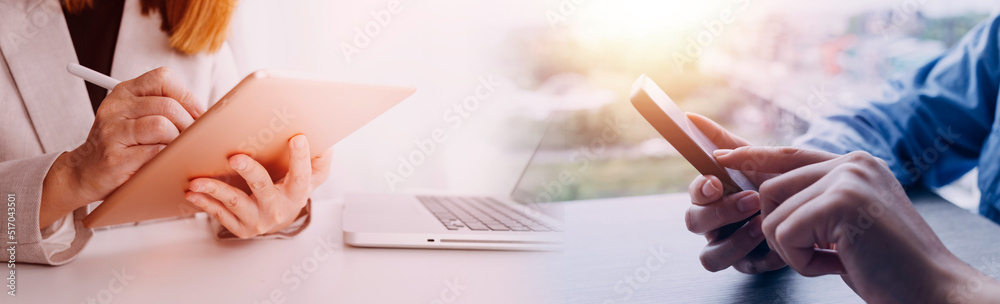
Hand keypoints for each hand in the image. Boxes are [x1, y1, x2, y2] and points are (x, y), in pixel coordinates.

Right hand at [41, 67, 204, 226]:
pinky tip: (167, 162)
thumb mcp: (137, 118)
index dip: (187, 96)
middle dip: (189, 124)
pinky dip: (168, 157)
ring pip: (162, 126)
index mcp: (124, 92)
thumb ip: (165, 110)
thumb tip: (208, 114)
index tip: (198, 115)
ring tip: (178, 150)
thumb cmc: (121, 145)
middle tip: (195, 139)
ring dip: (179, 141)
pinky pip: (154, 152)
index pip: (162, 78)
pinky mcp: (115, 157)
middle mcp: (116, 107)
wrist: (84, 172)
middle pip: (168, 105)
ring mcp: (112, 132)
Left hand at [184, 135, 332, 238]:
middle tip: (235, 157)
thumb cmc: (293, 188)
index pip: (302, 176)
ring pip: (236, 203)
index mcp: (297, 193)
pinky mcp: (241, 228)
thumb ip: (320, 158)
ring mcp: (258, 220)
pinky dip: (205, 203)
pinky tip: (192, 192)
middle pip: (263, 188)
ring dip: (216, 190)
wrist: (280, 218)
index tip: (297, 138)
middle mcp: (278, 209)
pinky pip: (220, 215)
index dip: (301, 158)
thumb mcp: (313, 177)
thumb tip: (325, 138)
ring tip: (198, 180)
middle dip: (249, 172)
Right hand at [683, 113, 785, 272]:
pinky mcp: (749, 264)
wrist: (829, 207)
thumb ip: (727, 141)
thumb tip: (691, 118)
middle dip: (721, 212)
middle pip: (694, 222)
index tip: (717, 181)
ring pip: (710, 255)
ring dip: (736, 240)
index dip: (700, 189)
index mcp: (716, 194)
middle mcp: (716, 220)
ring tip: (764, 226)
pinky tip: (781, 242)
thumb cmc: (791, 180)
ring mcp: (730, 243)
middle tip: (753, 200)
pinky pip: (741, 267)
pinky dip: (760, 255)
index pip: (695, 192)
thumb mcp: (766, 159)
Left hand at [716, 147, 999, 302]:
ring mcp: (847, 179)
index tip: (719, 154)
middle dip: (780, 231)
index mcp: (854, 164)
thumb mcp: (848, 224)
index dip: (751, 155)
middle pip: (769, 188)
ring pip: (772, 213)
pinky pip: (785, 234)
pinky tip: (839, 265)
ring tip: (837, 259)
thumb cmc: (888, 266)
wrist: (933, 290)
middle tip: (823, 254)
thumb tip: (765, 195)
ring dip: (793, 249)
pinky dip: (803, 262)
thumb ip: (816, 201)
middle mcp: (851, 163)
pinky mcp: (842, 202)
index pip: (788, 153)